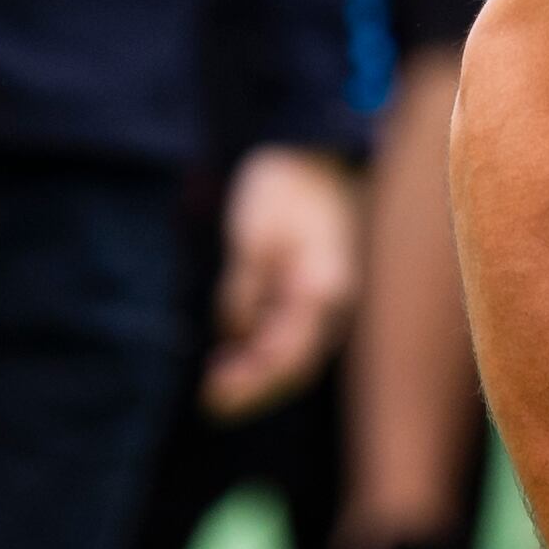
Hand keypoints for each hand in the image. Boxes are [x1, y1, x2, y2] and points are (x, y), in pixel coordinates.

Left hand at [203, 145, 363, 418]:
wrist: (324, 148)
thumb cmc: (287, 185)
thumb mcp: (251, 237)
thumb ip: (243, 291)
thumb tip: (234, 336)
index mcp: (321, 290)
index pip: (287, 359)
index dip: (250, 386)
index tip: (210, 396)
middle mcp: (337, 302)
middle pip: (298, 365)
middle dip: (256, 389)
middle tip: (210, 400)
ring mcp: (335, 295)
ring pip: (301, 351)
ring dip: (261, 370)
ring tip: (218, 374)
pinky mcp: (324, 285)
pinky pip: (300, 329)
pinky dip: (270, 345)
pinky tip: (239, 345)